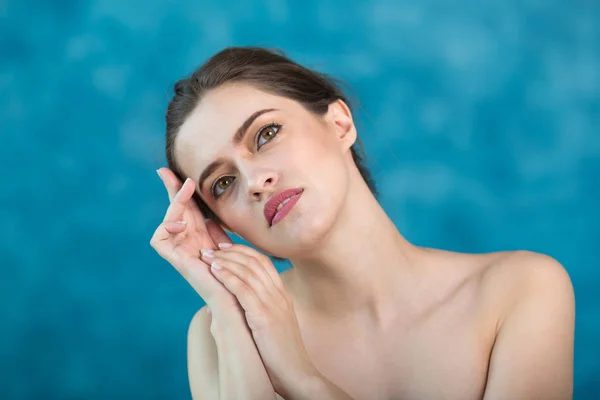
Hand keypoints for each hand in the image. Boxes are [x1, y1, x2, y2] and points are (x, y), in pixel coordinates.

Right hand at [150, 168, 239, 312]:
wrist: (236, 297)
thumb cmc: (235, 274)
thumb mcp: (228, 244)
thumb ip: (218, 229)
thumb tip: (211, 214)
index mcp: (200, 235)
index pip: (188, 208)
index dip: (180, 190)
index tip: (171, 171)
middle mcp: (188, 240)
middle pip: (176, 209)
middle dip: (171, 189)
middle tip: (166, 171)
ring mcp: (181, 249)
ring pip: (168, 220)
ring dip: (175, 204)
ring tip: (186, 191)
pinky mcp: (176, 260)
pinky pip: (159, 241)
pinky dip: (166, 228)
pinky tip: (180, 224)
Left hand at [200, 243, 318, 397]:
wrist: (297, 374)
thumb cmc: (281, 355)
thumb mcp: (272, 326)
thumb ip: (257, 311)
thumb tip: (233, 304)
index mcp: (282, 296)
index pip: (263, 263)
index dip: (244, 251)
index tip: (225, 247)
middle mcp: (279, 295)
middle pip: (255, 262)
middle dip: (231, 251)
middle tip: (212, 247)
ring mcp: (273, 304)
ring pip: (248, 272)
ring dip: (225, 261)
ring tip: (207, 256)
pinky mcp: (265, 317)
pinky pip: (244, 290)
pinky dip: (229, 276)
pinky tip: (215, 270)